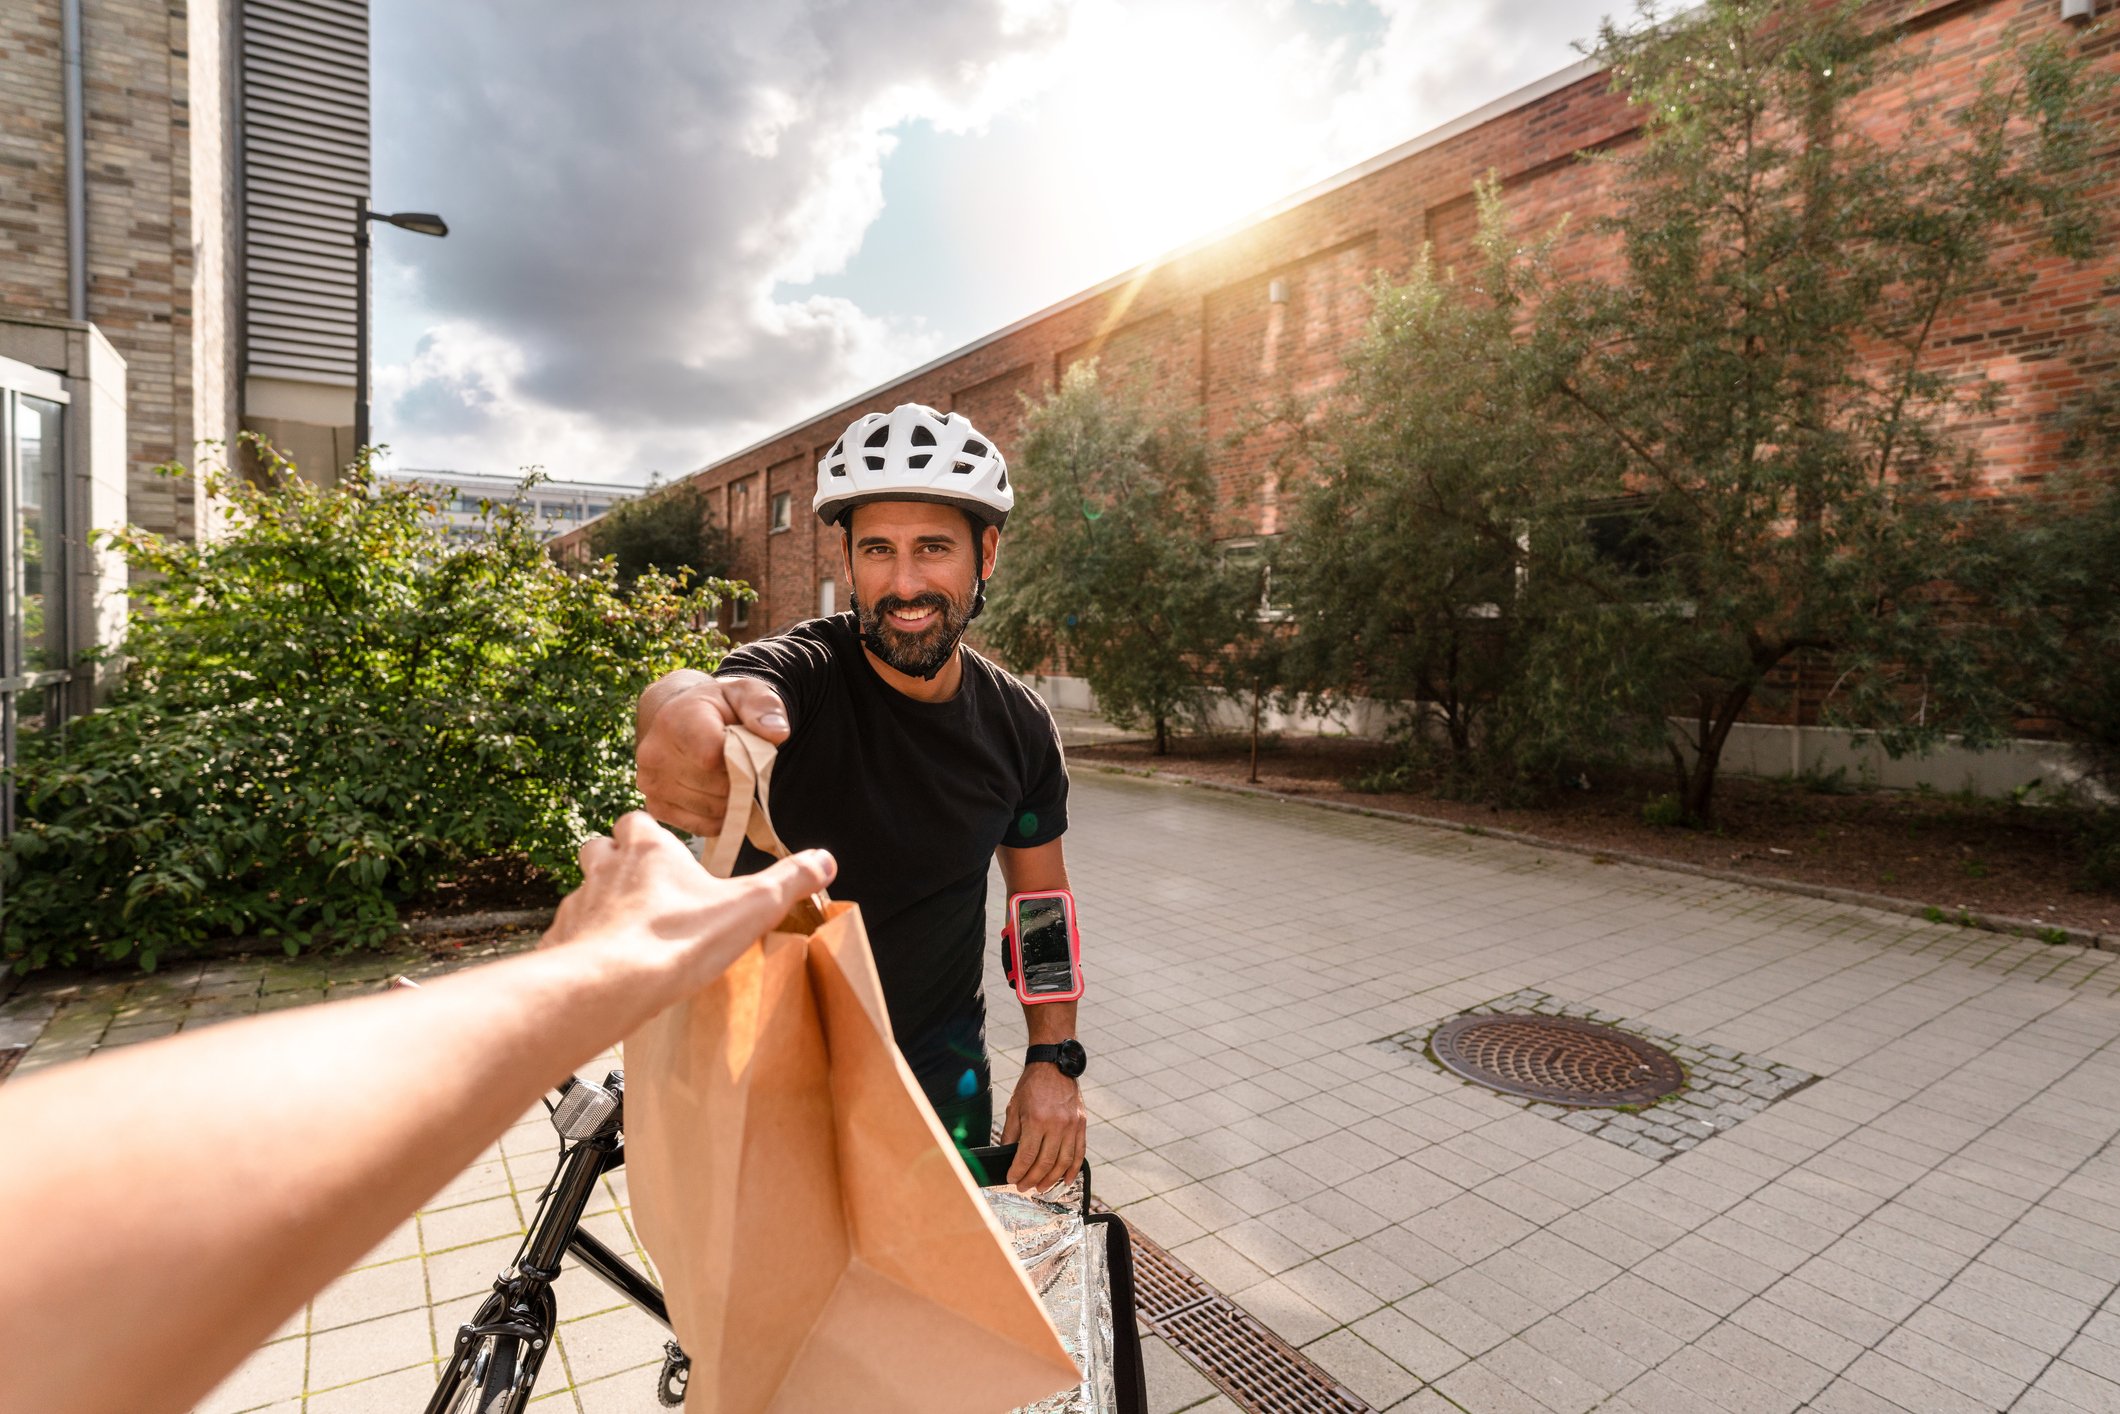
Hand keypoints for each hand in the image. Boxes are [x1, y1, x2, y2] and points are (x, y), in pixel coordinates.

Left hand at [552, 812, 833, 989]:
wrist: (610, 983)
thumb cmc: (678, 938)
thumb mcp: (752, 906)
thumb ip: (789, 881)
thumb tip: (826, 860)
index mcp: (648, 850)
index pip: (636, 820)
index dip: (648, 834)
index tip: (666, 853)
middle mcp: (606, 869)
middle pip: (598, 847)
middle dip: (614, 859)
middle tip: (642, 886)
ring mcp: (578, 904)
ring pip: (581, 890)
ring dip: (598, 902)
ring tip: (626, 929)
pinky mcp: (560, 941)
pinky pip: (568, 934)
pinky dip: (581, 944)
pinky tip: (602, 966)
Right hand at [635, 670, 790, 835]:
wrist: (682, 717)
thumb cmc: (719, 706)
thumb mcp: (746, 693)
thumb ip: (764, 707)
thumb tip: (777, 733)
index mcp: (675, 721)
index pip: (712, 758)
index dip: (740, 759)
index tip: (745, 746)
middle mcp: (654, 754)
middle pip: (718, 788)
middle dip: (740, 779)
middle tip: (739, 761)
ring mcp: (650, 783)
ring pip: (712, 810)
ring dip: (731, 798)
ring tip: (727, 773)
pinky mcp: (656, 806)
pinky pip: (702, 826)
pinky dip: (719, 815)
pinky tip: (717, 792)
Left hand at [1000, 1062, 1086, 1193]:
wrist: (1054, 1065)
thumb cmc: (1031, 1086)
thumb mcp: (1014, 1107)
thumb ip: (1010, 1134)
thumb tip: (1008, 1157)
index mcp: (1036, 1120)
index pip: (1026, 1155)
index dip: (1018, 1171)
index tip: (1012, 1179)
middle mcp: (1056, 1124)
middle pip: (1045, 1162)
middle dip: (1032, 1179)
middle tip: (1023, 1187)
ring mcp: (1071, 1126)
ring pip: (1063, 1162)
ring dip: (1052, 1179)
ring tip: (1041, 1188)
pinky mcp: (1081, 1125)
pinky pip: (1079, 1153)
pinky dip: (1073, 1170)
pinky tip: (1066, 1181)